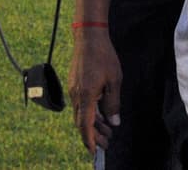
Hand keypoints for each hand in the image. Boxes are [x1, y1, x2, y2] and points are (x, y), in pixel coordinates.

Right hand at [68, 26, 121, 154]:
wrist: (89, 37)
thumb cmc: (103, 57)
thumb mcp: (114, 81)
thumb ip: (113, 104)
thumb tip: (113, 122)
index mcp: (85, 95)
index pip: (85, 125)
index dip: (89, 140)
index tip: (94, 151)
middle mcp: (76, 94)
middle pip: (82, 122)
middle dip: (93, 135)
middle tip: (107, 143)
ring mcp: (73, 89)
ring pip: (81, 113)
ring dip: (93, 124)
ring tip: (107, 130)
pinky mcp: (74, 84)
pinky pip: (81, 104)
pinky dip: (90, 112)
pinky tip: (100, 113)